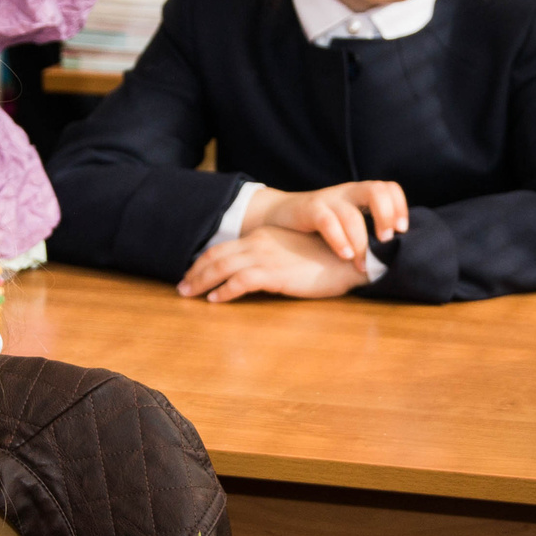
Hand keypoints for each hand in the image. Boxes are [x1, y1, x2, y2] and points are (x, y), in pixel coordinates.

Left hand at [178, 226, 369, 301]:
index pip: (226, 247)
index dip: (205, 261)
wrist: (353, 256)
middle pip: (216, 255)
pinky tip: (215, 300)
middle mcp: (260, 242)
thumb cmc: (328, 258)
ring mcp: (266, 256)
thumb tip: (258, 274)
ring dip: (201, 281)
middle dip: (195, 271)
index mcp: (264, 235)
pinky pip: (239, 281)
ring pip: (221, 267)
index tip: (194, 274)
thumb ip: (274, 259)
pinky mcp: (274, 273)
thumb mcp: (294, 254)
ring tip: (189, 294)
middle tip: (182, 287)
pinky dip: (223, 291)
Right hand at [246, 180, 408, 266]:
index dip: (400, 206)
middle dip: (386, 216)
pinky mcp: (310, 210)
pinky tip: (345, 255)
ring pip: (352, 215)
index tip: (402, 230)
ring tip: (363, 263)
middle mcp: (348, 192)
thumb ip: (368, 230)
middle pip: (376, 191)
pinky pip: (328, 222)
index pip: (389, 188)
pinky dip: (339, 241)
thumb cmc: (322, 224)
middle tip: (386, 240)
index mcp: (361, 193)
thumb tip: (395, 255)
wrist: (282, 214)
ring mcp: (329, 199)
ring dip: (361, 241)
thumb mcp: (349, 221)